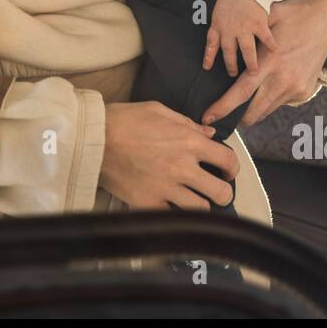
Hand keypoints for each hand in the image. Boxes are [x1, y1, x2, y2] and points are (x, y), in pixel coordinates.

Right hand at [99, 101, 237, 209]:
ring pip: (201, 210)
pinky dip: (174, 213)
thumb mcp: (159, 111)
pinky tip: (170, 206)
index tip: (227, 171)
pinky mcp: (148, 203)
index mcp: (188, 142)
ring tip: (193, 199)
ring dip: (200, 205)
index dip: (233, 168)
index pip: (228, 161)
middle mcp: (182, 168)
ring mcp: (166, 188)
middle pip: (221, 193)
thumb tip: (209, 133)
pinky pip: (172, 216)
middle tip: (214, 189)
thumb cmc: (125, 120)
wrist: (93, 138)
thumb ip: (188, 124)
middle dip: (222, 192)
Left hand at [199, 0, 326, 127]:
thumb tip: (221, 36)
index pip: (242, 92)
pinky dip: (270, 100)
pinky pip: (280, 103)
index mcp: (270, 62)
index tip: (207, 117)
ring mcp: (296, 88)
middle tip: (222, 115)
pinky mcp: (304, 92)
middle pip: (252, 112)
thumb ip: (247, 32)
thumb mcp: (268, 18)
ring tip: (244, 101)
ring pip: (266, 110)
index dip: (223, 107)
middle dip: (236, 118)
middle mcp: (283, 80)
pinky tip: (268, 85)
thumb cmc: (292, 16)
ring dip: (253, 110)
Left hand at [203, 0, 277, 76]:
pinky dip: (270, 45)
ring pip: (247, 50)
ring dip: (250, 62)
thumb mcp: (218, 11)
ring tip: (254, 72)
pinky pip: (265, 38)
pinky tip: (275, 52)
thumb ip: (218, 26)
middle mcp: (230, 30)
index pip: (211, 44)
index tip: (207, 68)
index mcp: (218, 25)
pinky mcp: (258, 24)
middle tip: (234, 75)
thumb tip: (215, 39)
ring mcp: (244, 28)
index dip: (208, 57)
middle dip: (231, 65)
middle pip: (229, 52)